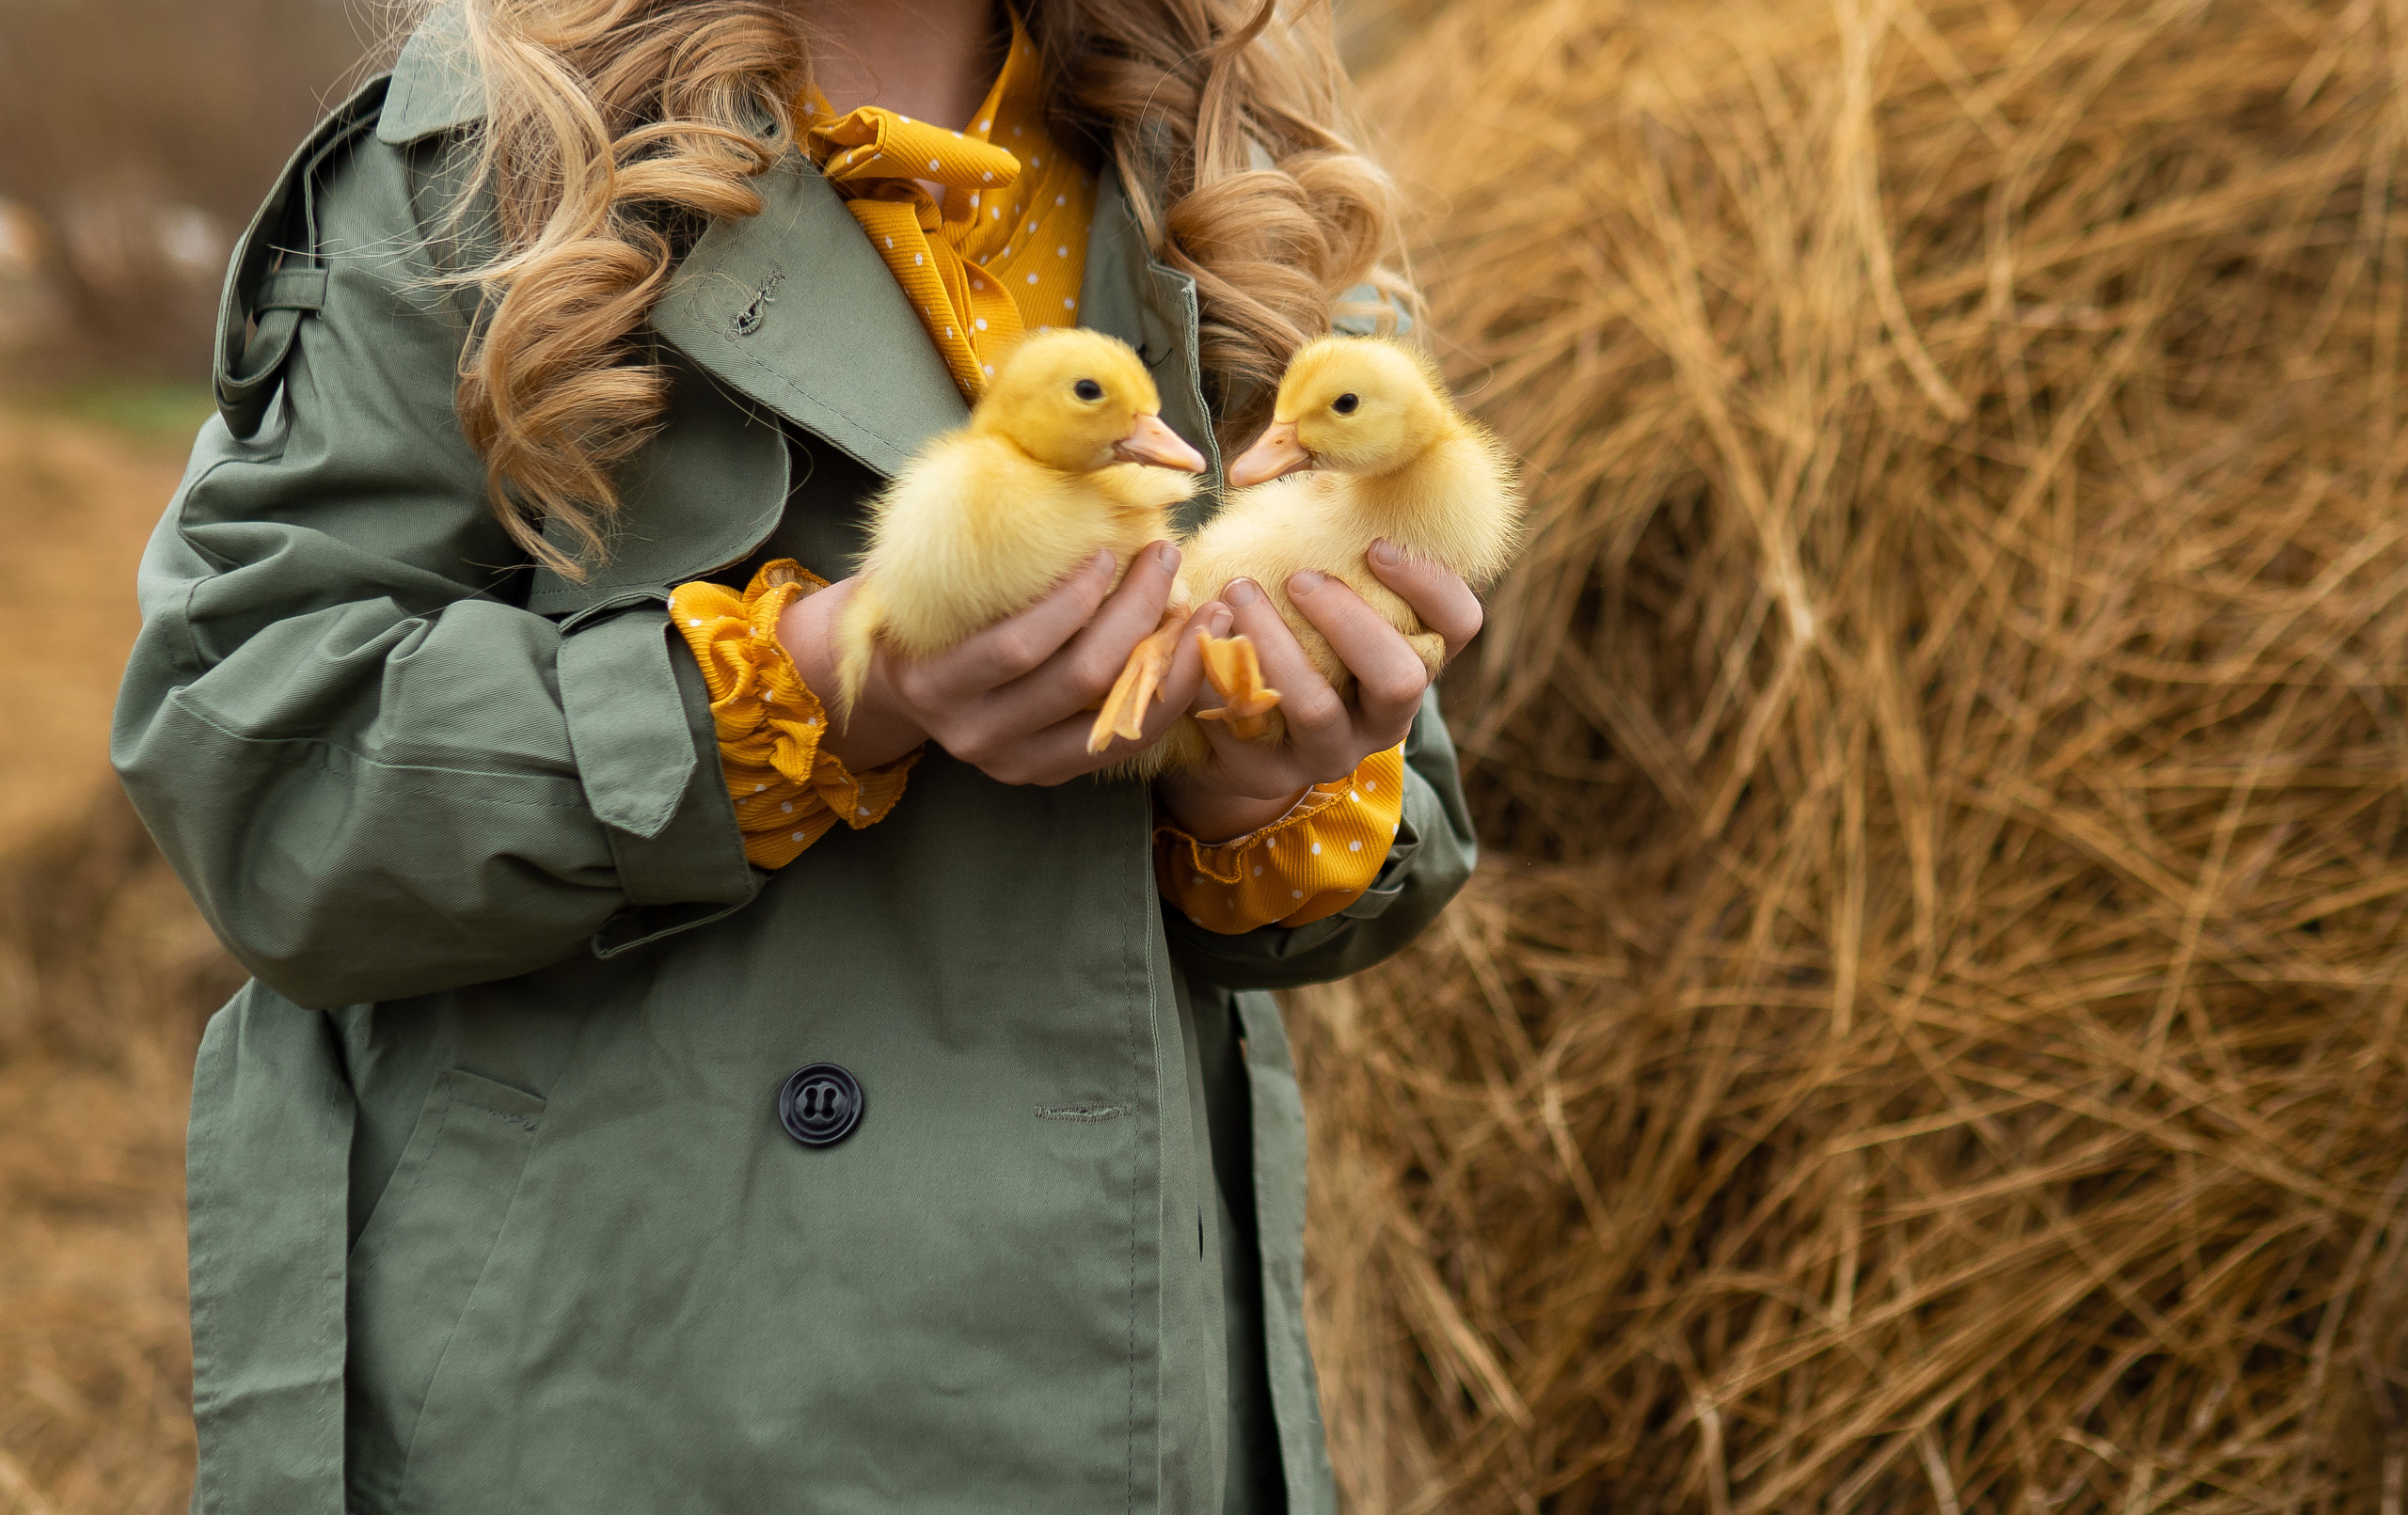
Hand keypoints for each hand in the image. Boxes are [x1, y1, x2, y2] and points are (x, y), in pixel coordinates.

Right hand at [780, 542, 1211, 785]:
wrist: (895, 683)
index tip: (1108, 550)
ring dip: (1170, 657)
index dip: (1073, 599)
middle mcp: (976, 734)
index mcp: (937, 683)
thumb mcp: (925, 574)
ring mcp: (1015, 762)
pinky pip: (1125, 741)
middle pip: (1078, 679)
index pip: (1017, 647)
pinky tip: (1194, 649)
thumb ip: (972, 543)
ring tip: (1205, 605)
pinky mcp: (1050, 773)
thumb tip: (1045, 465)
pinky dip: (1167, 694)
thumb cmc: (918, 609)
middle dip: (1135, 613)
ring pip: (1113, 715)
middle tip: (1165, 557)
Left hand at [1154, 538, 1483, 840]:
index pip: (1459, 624)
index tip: (1375, 545)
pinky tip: (1198, 638)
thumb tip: (1302, 457)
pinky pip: (1246, 731)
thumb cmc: (1290, 625)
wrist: (1237, 724)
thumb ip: (1326, 529)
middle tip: (1300, 578)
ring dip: (1275, 645)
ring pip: (1317, 709)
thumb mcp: (1319, 581)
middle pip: (1402, 679)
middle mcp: (1386, 714)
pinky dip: (1219, 678)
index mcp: (1414, 657)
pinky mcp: (1270, 774)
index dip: (1429, 583)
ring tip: (1236, 592)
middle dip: (1349, 621)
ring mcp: (1332, 750)